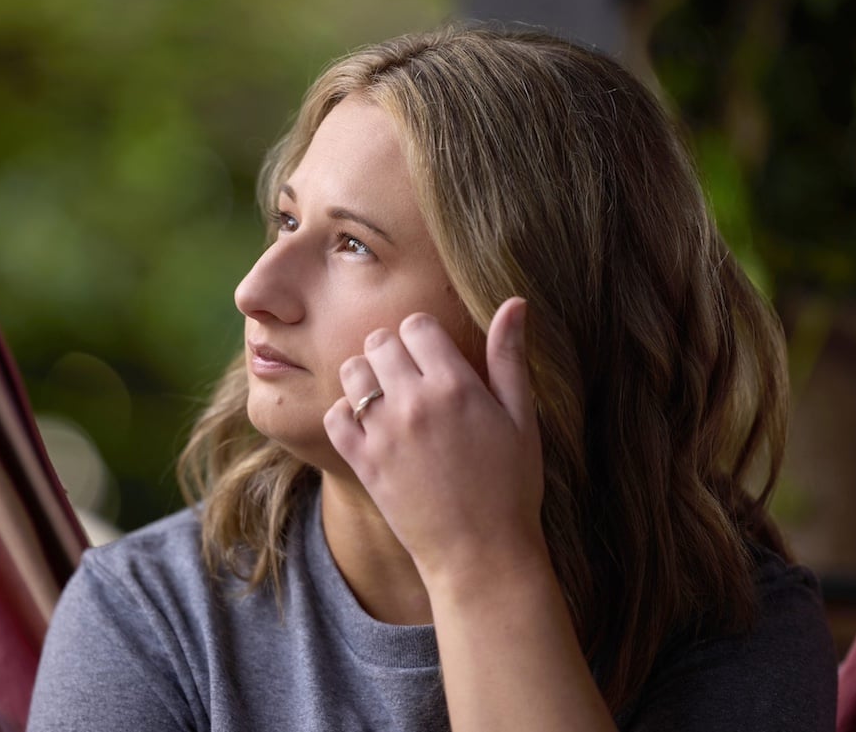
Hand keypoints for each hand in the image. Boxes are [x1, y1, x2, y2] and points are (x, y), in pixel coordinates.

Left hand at [323, 297, 547, 588]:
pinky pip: (334, 414)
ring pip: (352, 372)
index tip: (434, 358)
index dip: (425, 337)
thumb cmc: (511, 486)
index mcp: (456, 385)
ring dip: (367, 378)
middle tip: (411, 378)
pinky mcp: (362, 461)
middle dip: (393, 351)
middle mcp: (414, 402)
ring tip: (389, 399)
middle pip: (379, 341)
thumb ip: (510, 357)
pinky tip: (371, 427)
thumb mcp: (521, 418)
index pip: (417, 325)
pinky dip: (346, 415)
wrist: (480, 554)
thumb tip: (515, 302)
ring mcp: (383, 432)